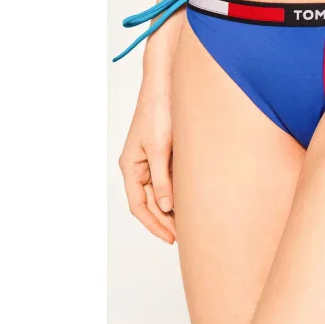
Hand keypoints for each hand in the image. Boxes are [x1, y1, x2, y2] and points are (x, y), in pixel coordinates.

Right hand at [119, 73, 175, 243]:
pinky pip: (169, 181)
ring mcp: (152, 161)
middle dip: (165, 221)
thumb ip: (161, 179)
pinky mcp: (165, 155)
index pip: (139, 206)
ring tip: (191, 225)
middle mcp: (139, 167)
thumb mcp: (160, 148)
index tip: (172, 239)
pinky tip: (193, 202)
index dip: (154, 225)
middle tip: (186, 237)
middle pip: (150, 204)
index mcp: (131, 167)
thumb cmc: (159, 111)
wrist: (168, 84)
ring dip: (172, 210)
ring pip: (160, 194)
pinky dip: (179, 194)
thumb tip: (166, 207)